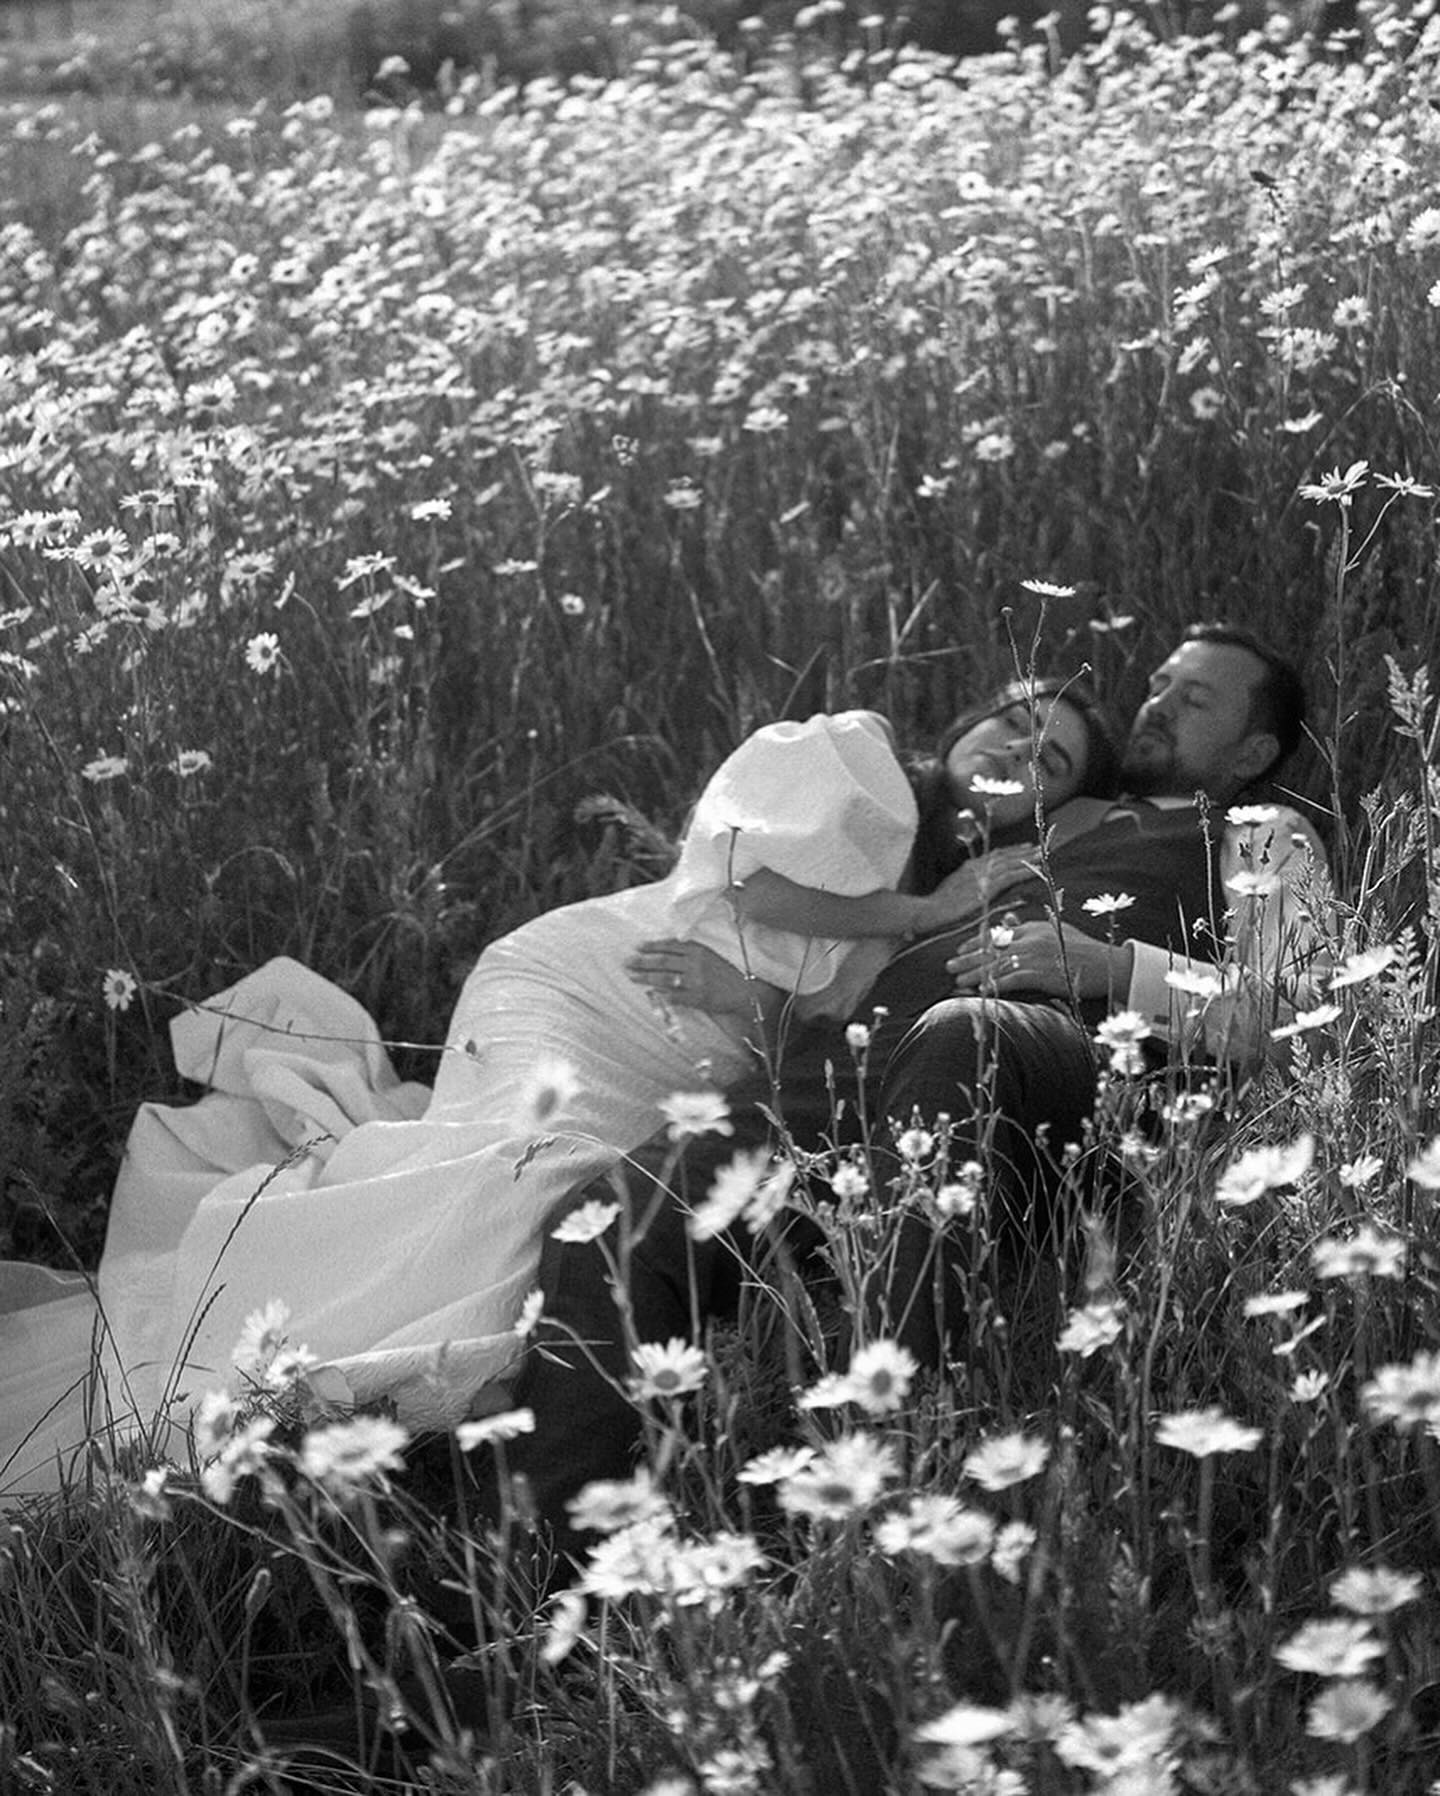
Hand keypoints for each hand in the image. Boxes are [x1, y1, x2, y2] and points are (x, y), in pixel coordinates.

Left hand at [626, 938, 770, 1018]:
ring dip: (646, 977)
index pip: (670, 946)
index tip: (638, 947)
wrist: (745, 991)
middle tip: (626, 962)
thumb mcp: (710, 956)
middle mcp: (696, 963)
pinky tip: (649, 993)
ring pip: (665, 978)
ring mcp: (696, 981)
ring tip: (632, 976)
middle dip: (642, 961)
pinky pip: (675, 995)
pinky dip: (661, 994)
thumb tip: (666, 951)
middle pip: (663, 961)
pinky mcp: (698, 997)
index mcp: (699, 950)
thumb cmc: (726, 973)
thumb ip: (690, 953)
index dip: (652, 946)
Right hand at [921, 845, 1037, 929]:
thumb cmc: (936, 907)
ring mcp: (982, 876)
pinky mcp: (987, 887)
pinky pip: (1011, 876)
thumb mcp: (951, 892)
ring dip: (1028, 858)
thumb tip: (975, 889)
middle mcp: (977, 867)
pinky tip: (1037, 870)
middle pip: (1005, 855)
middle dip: (1023, 851)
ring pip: (1011, 863)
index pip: (994, 855)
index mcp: (968, 867)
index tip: (1024, 847)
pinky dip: (1025, 871)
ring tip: (1043, 854)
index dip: (1010, 850)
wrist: (929, 910)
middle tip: (1040, 846)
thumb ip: (965, 887)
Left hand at [946, 919, 1134, 1001]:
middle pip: (991, 950)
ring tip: (957, 981)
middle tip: (948, 965)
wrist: (1107, 965)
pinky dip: (994, 985)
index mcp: (1033, 929)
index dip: (976, 943)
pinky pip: (1012, 980)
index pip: (997, 935)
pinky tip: (980, 991)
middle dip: (967, 958)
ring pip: (997, 966)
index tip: (960, 949)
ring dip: (975, 975)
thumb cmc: (1083, 950)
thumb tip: (1005, 922)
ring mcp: (1036, 957)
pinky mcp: (1042, 974)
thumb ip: (1028, 927)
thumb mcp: (1055, 932)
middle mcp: (1031, 940)